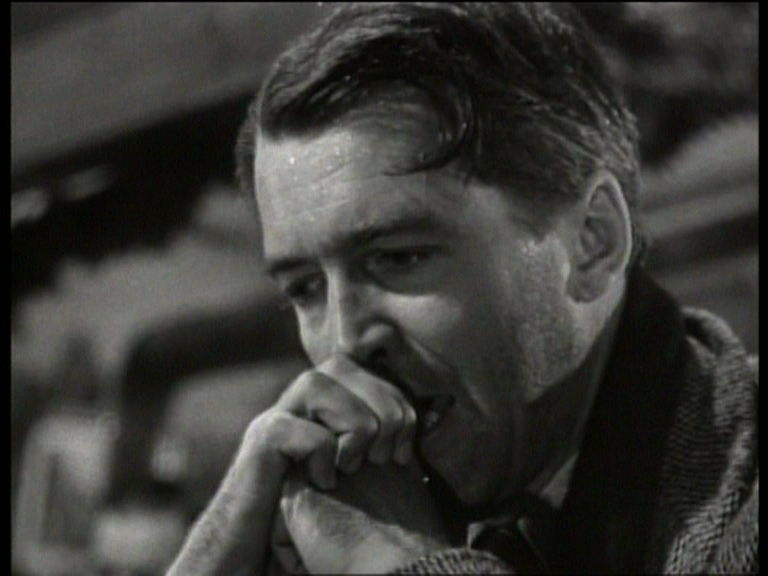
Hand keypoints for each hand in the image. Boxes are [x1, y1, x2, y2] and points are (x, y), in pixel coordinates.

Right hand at [167, 355, 417, 574]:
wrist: (256, 545)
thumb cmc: (317, 512)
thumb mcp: (357, 471)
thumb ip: (381, 440)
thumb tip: (435, 415)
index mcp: (326, 404)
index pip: (367, 370)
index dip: (397, 401)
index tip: (403, 451)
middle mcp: (298, 404)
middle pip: (342, 364)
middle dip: (379, 407)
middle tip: (382, 456)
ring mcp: (276, 419)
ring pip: (316, 383)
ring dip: (352, 425)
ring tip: (352, 465)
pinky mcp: (259, 446)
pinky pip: (297, 429)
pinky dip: (321, 456)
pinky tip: (325, 483)